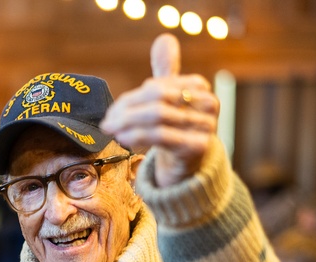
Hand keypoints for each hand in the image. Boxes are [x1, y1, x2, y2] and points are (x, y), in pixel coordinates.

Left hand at [100, 33, 219, 186]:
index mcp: (199, 87)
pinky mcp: (198, 146)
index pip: (157, 87)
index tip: (111, 112)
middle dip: (127, 110)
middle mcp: (208, 103)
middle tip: (106, 122)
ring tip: (111, 130)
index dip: (131, 98)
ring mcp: (206, 125)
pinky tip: (123, 139)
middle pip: (158, 99)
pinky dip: (138, 135)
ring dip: (128, 123)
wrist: (188, 169)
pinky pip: (162, 135)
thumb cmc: (176, 132)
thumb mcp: (170, 101)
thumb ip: (166, 73)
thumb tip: (164, 38)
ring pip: (158, 116)